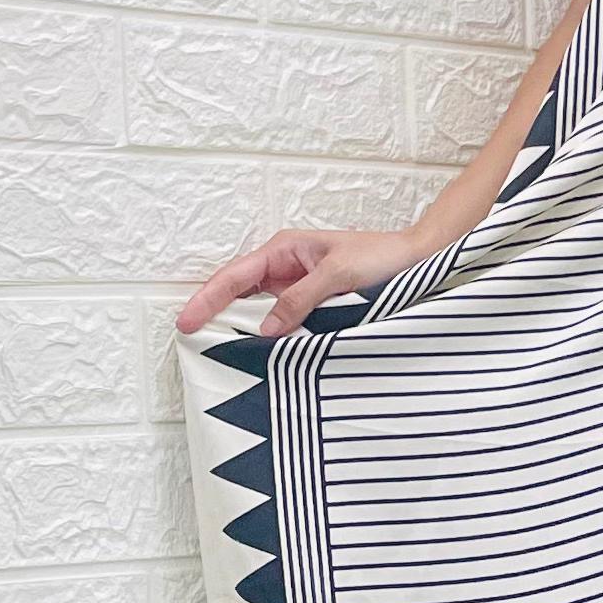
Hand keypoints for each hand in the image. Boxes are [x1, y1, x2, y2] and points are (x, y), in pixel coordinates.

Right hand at [174, 227, 431, 337]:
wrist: (415, 260)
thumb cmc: (382, 257)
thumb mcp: (339, 276)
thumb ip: (301, 300)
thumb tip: (266, 329)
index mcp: (284, 249)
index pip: (235, 276)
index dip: (208, 299)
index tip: (187, 321)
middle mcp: (285, 267)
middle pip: (238, 292)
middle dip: (215, 314)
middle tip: (192, 341)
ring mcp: (296, 287)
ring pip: (258, 309)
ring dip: (242, 327)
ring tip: (218, 351)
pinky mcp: (312, 305)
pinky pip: (283, 320)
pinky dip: (270, 335)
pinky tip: (260, 353)